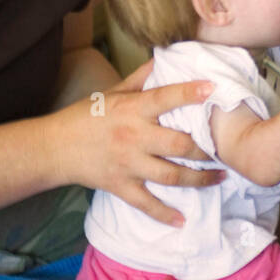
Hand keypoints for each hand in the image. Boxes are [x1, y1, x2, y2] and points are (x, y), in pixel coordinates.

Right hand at [56, 60, 223, 226]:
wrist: (54, 148)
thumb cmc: (84, 116)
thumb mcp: (111, 93)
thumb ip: (139, 79)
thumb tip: (162, 59)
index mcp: (132, 110)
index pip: (166, 98)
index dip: (191, 93)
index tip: (213, 88)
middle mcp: (134, 137)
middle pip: (179, 145)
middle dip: (206, 149)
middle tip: (225, 150)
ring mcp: (129, 164)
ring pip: (171, 176)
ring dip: (200, 180)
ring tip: (220, 178)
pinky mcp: (121, 186)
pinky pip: (147, 203)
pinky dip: (165, 214)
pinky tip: (183, 220)